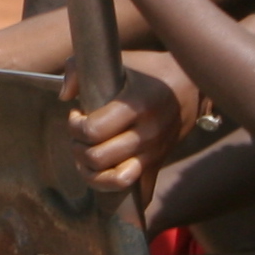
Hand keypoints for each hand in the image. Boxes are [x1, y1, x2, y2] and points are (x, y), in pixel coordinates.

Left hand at [63, 58, 190, 195]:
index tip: (77, 115)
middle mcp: (148, 133)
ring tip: (88, 156)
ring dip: (92, 172)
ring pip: (115, 180)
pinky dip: (119, 190)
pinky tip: (106, 175)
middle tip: (81, 135)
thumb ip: (80, 69)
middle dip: (78, 147)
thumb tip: (65, 96)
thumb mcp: (118, 60)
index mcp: (137, 105)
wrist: (189, 86)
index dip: (75, 126)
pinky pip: (140, 194)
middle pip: (98, 157)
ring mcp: (155, 153)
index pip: (93, 130)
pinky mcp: (158, 164)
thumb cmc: (147, 71)